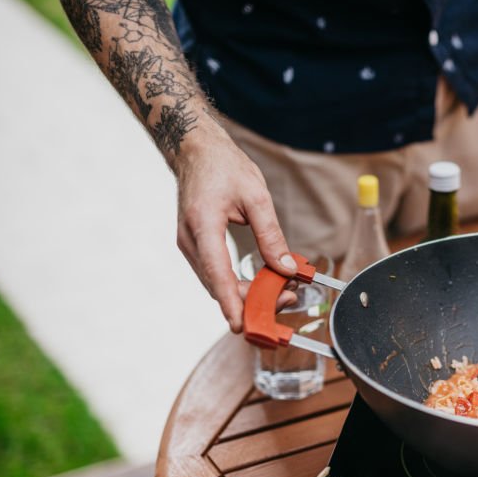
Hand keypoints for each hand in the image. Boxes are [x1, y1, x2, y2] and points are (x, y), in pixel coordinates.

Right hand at [174, 120, 297, 331]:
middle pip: (218, 285)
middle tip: (288, 297)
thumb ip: (271, 235)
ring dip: (246, 294)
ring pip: (217, 283)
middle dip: (252, 300)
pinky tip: (262, 283)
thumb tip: (288, 268)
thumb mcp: (256, 197)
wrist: (196, 151)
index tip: (241, 325)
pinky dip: (237, 283)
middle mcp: (189, 239)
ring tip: (282, 291)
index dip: (230, 302)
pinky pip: (215, 274)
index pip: (217, 273)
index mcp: (202, 224)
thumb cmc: (224, 167)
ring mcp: (189, 245)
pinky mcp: (195, 247)